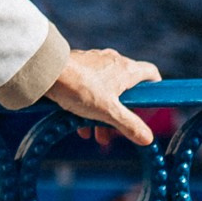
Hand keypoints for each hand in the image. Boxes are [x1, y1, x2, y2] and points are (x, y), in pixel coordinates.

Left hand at [43, 48, 162, 146]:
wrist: (47, 71)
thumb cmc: (80, 87)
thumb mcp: (108, 111)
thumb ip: (129, 125)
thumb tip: (148, 138)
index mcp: (126, 70)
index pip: (151, 74)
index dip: (154, 90)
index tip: (149, 106)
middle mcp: (112, 62)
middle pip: (126, 89)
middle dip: (121, 114)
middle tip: (115, 132)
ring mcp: (94, 63)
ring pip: (106, 92)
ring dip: (102, 114)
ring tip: (94, 136)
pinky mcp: (78, 67)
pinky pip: (88, 88)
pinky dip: (87, 106)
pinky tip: (77, 124)